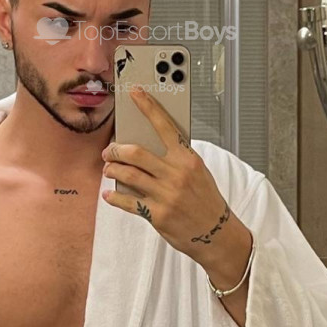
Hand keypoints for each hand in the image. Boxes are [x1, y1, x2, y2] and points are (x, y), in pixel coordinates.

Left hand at [100, 85, 230, 261]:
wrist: (217, 233)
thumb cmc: (205, 200)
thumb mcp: (197, 171)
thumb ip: (175, 158)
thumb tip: (147, 145)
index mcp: (187, 158)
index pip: (165, 125)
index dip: (147, 107)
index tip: (135, 93)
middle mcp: (176, 174)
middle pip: (135, 152)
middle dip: (116, 150)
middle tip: (109, 150)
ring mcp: (166, 195)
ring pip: (128, 175)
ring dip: (112, 170)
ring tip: (109, 169)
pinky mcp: (157, 215)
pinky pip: (127, 201)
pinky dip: (114, 196)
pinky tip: (110, 194)